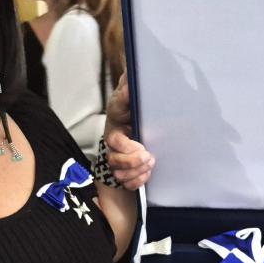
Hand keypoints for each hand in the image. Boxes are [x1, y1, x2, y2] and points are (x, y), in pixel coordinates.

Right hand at [104, 74, 153, 190]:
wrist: (130, 121)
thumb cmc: (127, 111)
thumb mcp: (125, 99)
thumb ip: (126, 90)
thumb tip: (130, 78)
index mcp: (113, 131)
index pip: (114, 142)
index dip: (126, 147)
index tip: (142, 146)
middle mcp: (113, 149)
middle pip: (114, 162)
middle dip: (133, 162)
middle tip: (150, 156)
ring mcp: (118, 162)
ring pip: (120, 175)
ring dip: (136, 173)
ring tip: (150, 164)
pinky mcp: (126, 172)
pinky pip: (127, 184)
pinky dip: (137, 182)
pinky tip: (147, 174)